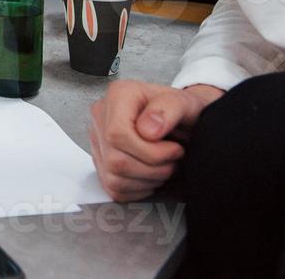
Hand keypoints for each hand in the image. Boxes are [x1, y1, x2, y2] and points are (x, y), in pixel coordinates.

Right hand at [88, 80, 222, 201]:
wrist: (184, 121)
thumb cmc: (182, 111)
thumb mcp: (185, 102)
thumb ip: (169, 108)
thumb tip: (147, 129)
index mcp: (118, 96)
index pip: (117, 135)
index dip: (149, 151)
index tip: (174, 149)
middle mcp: (101, 116)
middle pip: (115, 160)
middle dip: (153, 169)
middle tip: (172, 159)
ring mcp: (98, 140)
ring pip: (114, 178)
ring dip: (148, 180)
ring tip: (164, 166)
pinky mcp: (101, 162)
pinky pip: (114, 188)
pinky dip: (139, 189)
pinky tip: (151, 173)